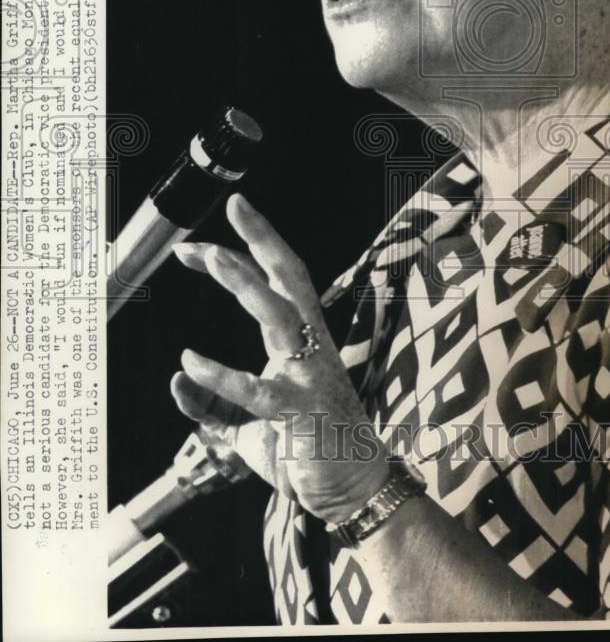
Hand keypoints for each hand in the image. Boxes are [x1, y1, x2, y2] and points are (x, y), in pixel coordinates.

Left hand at [170, 193, 389, 523]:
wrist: (348, 489)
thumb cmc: (303, 446)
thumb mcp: (248, 419)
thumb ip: (213, 400)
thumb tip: (176, 378)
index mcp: (303, 341)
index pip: (276, 283)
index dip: (242, 257)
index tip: (198, 246)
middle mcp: (310, 347)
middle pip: (290, 278)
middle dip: (263, 239)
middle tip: (233, 206)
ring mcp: (307, 376)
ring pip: (279, 316)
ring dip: (246, 284)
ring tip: (213, 259)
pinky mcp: (298, 412)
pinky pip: (254, 389)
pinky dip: (218, 375)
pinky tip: (188, 363)